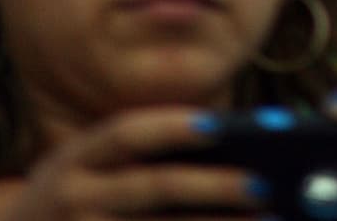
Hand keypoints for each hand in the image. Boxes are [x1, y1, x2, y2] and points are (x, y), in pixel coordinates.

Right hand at [4, 107, 268, 220]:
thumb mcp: (85, 172)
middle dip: (212, 186)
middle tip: (264, 184)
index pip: (125, 134)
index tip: (220, 125)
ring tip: (266, 220)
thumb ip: (139, 159)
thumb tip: (229, 144)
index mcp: (76, 158)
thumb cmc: (70, 202)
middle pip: (152, 188)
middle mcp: (73, 196)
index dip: (170, 127)